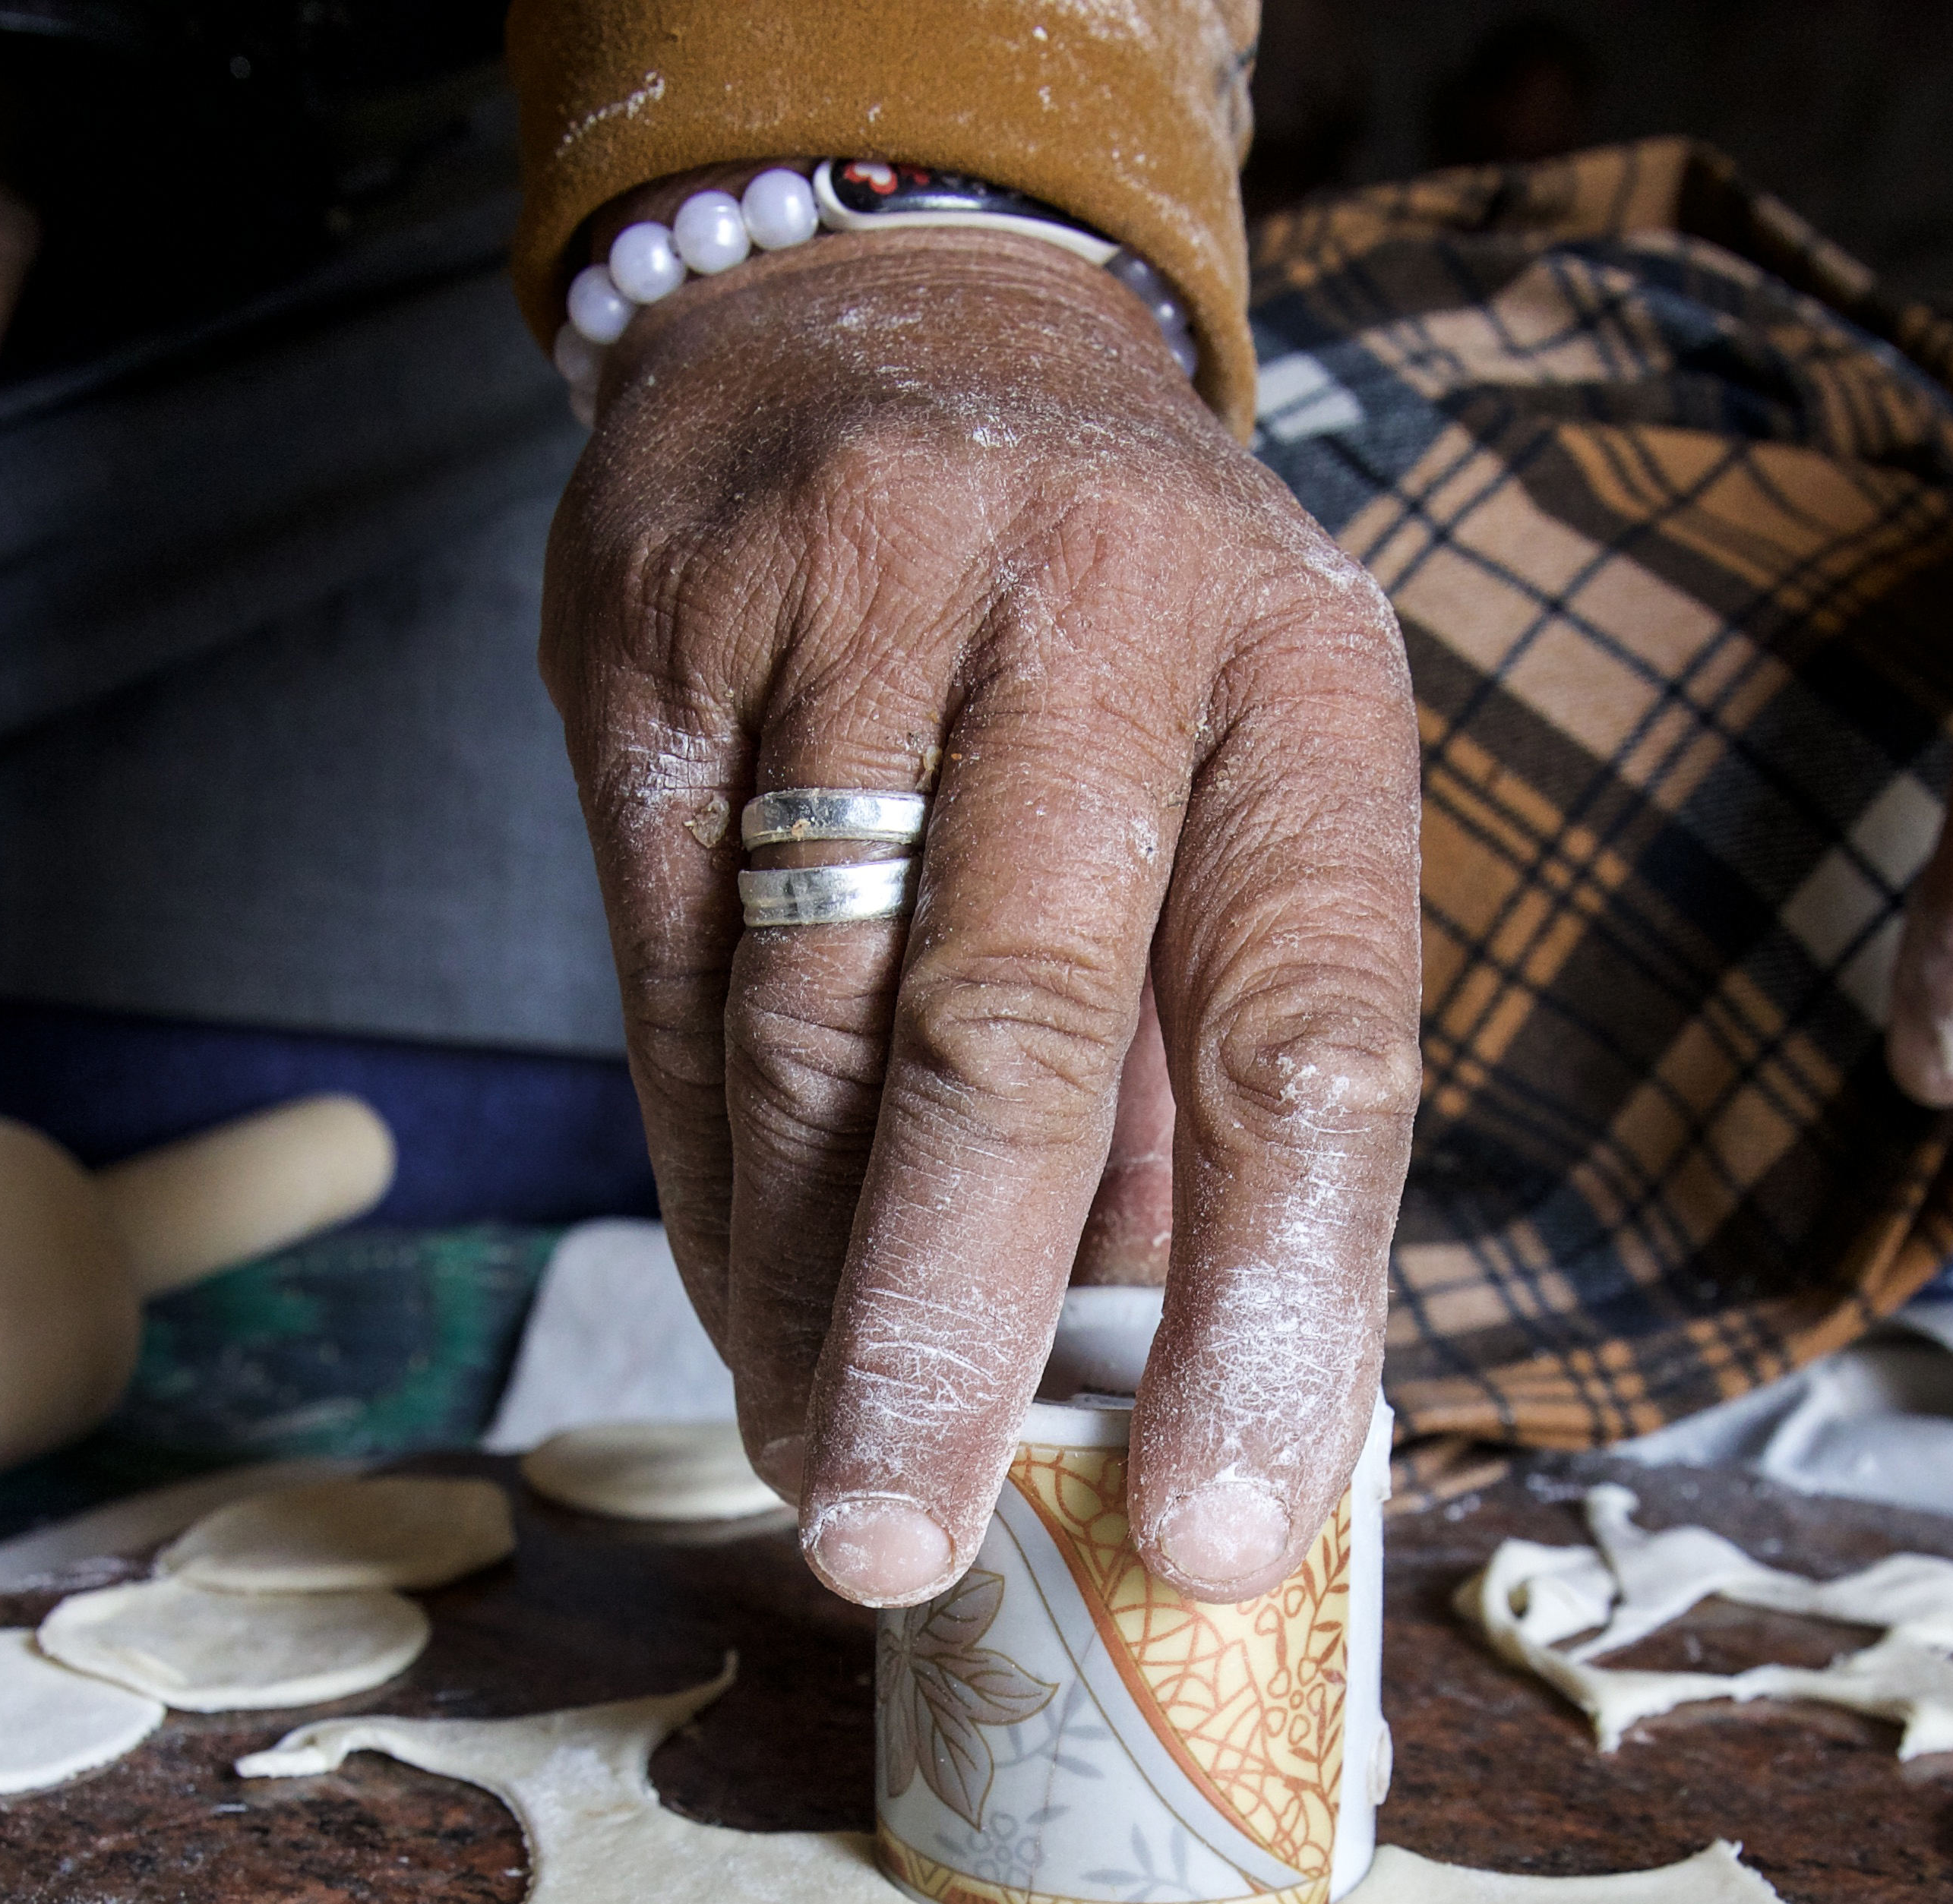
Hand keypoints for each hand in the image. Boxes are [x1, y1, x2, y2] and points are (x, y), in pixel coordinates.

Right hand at [549, 230, 1422, 1605]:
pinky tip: (749, 1319)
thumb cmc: (1113, 624)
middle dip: (955, 1333)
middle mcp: (1083, 614)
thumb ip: (1219, 1052)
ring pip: (808, 1030)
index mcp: (1295, 670)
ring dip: (809, 1298)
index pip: (1302, 1030)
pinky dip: (710, 1186)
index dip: (1266, 1300)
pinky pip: (663, 982)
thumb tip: (1185, 1394)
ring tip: (829, 1472)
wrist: (888, 305)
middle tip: (910, 1549)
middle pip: (1013, 1034)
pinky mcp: (650, 644)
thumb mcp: (1246, 765)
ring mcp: (847, 609)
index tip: (1220, 1520)